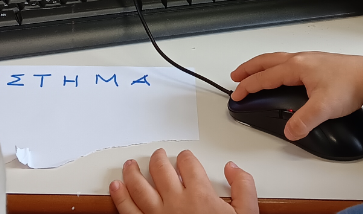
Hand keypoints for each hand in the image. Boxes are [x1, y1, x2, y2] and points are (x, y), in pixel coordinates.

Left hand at [110, 149, 257, 213]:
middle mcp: (175, 202)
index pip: (188, 164)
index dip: (185, 156)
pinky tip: (116, 188)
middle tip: (157, 155)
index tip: (184, 157)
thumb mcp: (245, 213)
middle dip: (158, 159)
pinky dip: (120, 196)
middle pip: (161, 169)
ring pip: (138, 186)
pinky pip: (127, 209)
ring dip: (132, 173)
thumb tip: (233, 169)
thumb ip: (243, 187)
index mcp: (199, 195)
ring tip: (130, 165)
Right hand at [231, 52, 362, 140]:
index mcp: (297, 67)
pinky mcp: (319, 63)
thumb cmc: (351, 85)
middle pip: (267, 61)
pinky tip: (283, 73)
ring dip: (262, 66)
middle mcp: (301, 59)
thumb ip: (303, 121)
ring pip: (278, 59)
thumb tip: (289, 131)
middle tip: (236, 77)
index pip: (264, 77)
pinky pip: (289, 61)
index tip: (237, 95)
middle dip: (249, 69)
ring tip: (255, 73)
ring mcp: (310, 59)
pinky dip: (277, 65)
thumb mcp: (323, 108)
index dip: (248, 87)